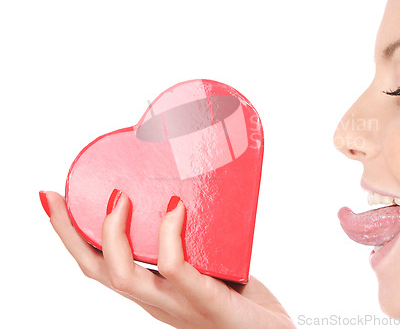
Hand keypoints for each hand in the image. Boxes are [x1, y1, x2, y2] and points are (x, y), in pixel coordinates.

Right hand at [40, 191, 295, 328]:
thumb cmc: (246, 303)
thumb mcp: (213, 266)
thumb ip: (199, 240)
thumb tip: (190, 193)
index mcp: (153, 290)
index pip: (100, 265)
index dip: (70, 237)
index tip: (52, 200)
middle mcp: (157, 300)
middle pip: (97, 271)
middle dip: (67, 234)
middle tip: (55, 196)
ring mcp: (178, 304)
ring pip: (124, 276)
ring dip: (113, 234)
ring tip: (119, 198)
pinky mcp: (206, 302)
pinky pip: (176, 269)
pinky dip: (170, 236)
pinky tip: (175, 208)